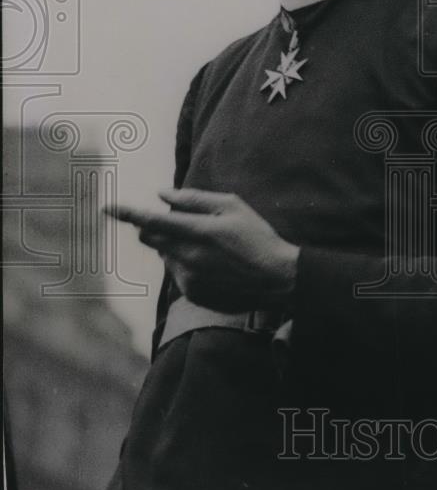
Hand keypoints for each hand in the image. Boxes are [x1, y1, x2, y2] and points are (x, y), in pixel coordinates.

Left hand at [105, 188, 299, 312]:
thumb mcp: (232, 206)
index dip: (127, 213)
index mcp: (198, 231)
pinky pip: (178, 274)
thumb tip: (162, 195)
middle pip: (151, 238)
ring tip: (211, 248)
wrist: (276, 279)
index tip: (107, 207)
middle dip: (154, 227)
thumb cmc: (257, 236)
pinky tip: (215, 266)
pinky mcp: (193, 294)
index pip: (152, 220)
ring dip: (176, 247)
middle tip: (180, 224)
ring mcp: (190, 278)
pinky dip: (188, 265)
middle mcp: (189, 256)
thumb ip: (194, 199)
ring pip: (165, 256)